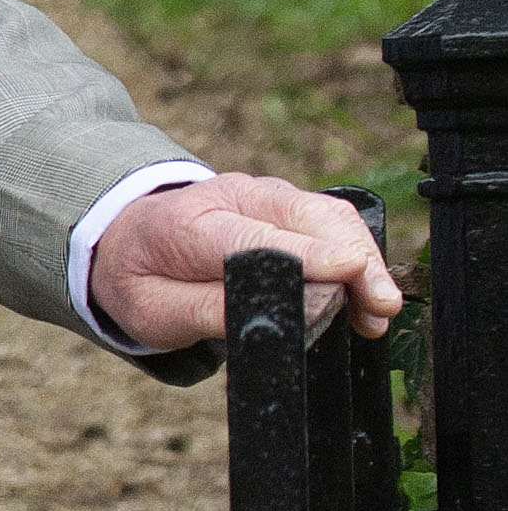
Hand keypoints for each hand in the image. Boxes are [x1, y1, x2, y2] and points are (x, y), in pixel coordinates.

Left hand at [88, 169, 403, 357]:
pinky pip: (332, 220)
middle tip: (380, 307)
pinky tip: (368, 295)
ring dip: (364, 258)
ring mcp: (264, 194)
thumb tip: (275, 315)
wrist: (129, 238)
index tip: (348, 270)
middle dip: (352, 259)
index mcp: (188, 225)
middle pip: (305, 218)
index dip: (306, 254)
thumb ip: (210, 312)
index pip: (254, 238)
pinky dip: (357, 252)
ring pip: (328, 215)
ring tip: (379, 310)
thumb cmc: (143, 279)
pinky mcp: (286, 203)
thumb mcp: (154, 312)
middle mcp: (233, 198)